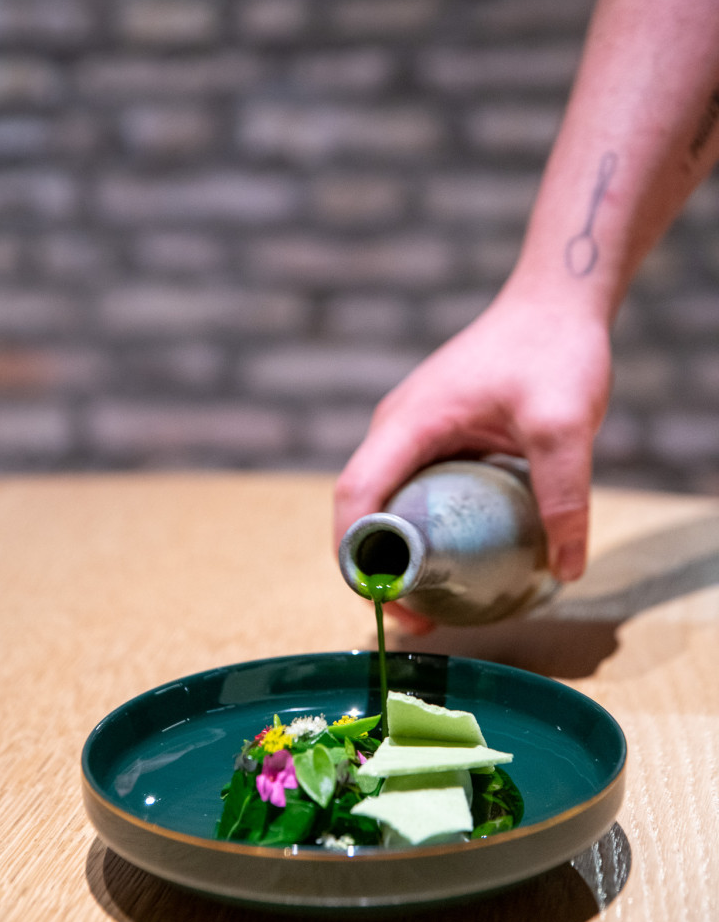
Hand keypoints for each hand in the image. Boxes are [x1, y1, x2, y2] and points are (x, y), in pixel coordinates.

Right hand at [333, 288, 612, 625]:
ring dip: (396, 552)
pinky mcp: (434, 434)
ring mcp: (412, 430)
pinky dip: (419, 528)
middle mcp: (397, 428)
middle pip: (361, 506)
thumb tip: (565, 569)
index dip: (358, 555)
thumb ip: (564, 496)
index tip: (384, 602)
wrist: (556, 302)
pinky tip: (454, 558)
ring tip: (430, 602)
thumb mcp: (564, 425)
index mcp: (409, 423)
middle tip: (415, 620)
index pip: (357, 496)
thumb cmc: (554, 350)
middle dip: (374, 568)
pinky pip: (412, 489)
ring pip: (385, 499)